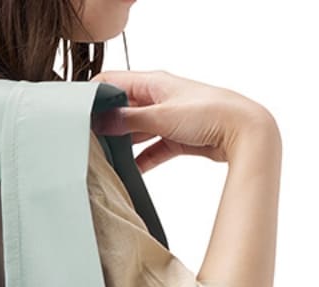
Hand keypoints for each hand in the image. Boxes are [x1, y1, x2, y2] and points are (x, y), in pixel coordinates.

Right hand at [90, 69, 279, 172]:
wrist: (244, 131)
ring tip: (104, 159)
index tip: (74, 114)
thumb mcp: (162, 116)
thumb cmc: (210, 113)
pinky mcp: (178, 138)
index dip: (92, 96)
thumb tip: (100, 121)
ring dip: (123, 144)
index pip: (112, 82)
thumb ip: (129, 120)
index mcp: (153, 82)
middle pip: (122, 108)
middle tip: (86, 142)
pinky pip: (152, 149)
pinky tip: (130, 173)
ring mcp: (168, 118)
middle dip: (105, 124)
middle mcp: (159, 97)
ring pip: (136, 131)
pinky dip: (142, 160)